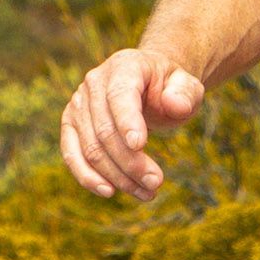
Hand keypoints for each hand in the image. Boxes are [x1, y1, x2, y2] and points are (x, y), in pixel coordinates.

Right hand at [60, 47, 204, 200]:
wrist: (149, 86)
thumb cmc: (169, 88)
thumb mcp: (188, 86)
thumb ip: (186, 93)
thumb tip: (174, 105)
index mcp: (124, 66)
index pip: (120, 95)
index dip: (127, 121)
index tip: (140, 146)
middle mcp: (94, 82)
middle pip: (105, 129)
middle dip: (130, 162)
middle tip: (156, 183)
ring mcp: (78, 104)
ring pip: (91, 148)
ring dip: (117, 176)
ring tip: (146, 192)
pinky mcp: (71, 125)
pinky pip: (72, 154)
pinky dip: (87, 176)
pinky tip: (109, 191)